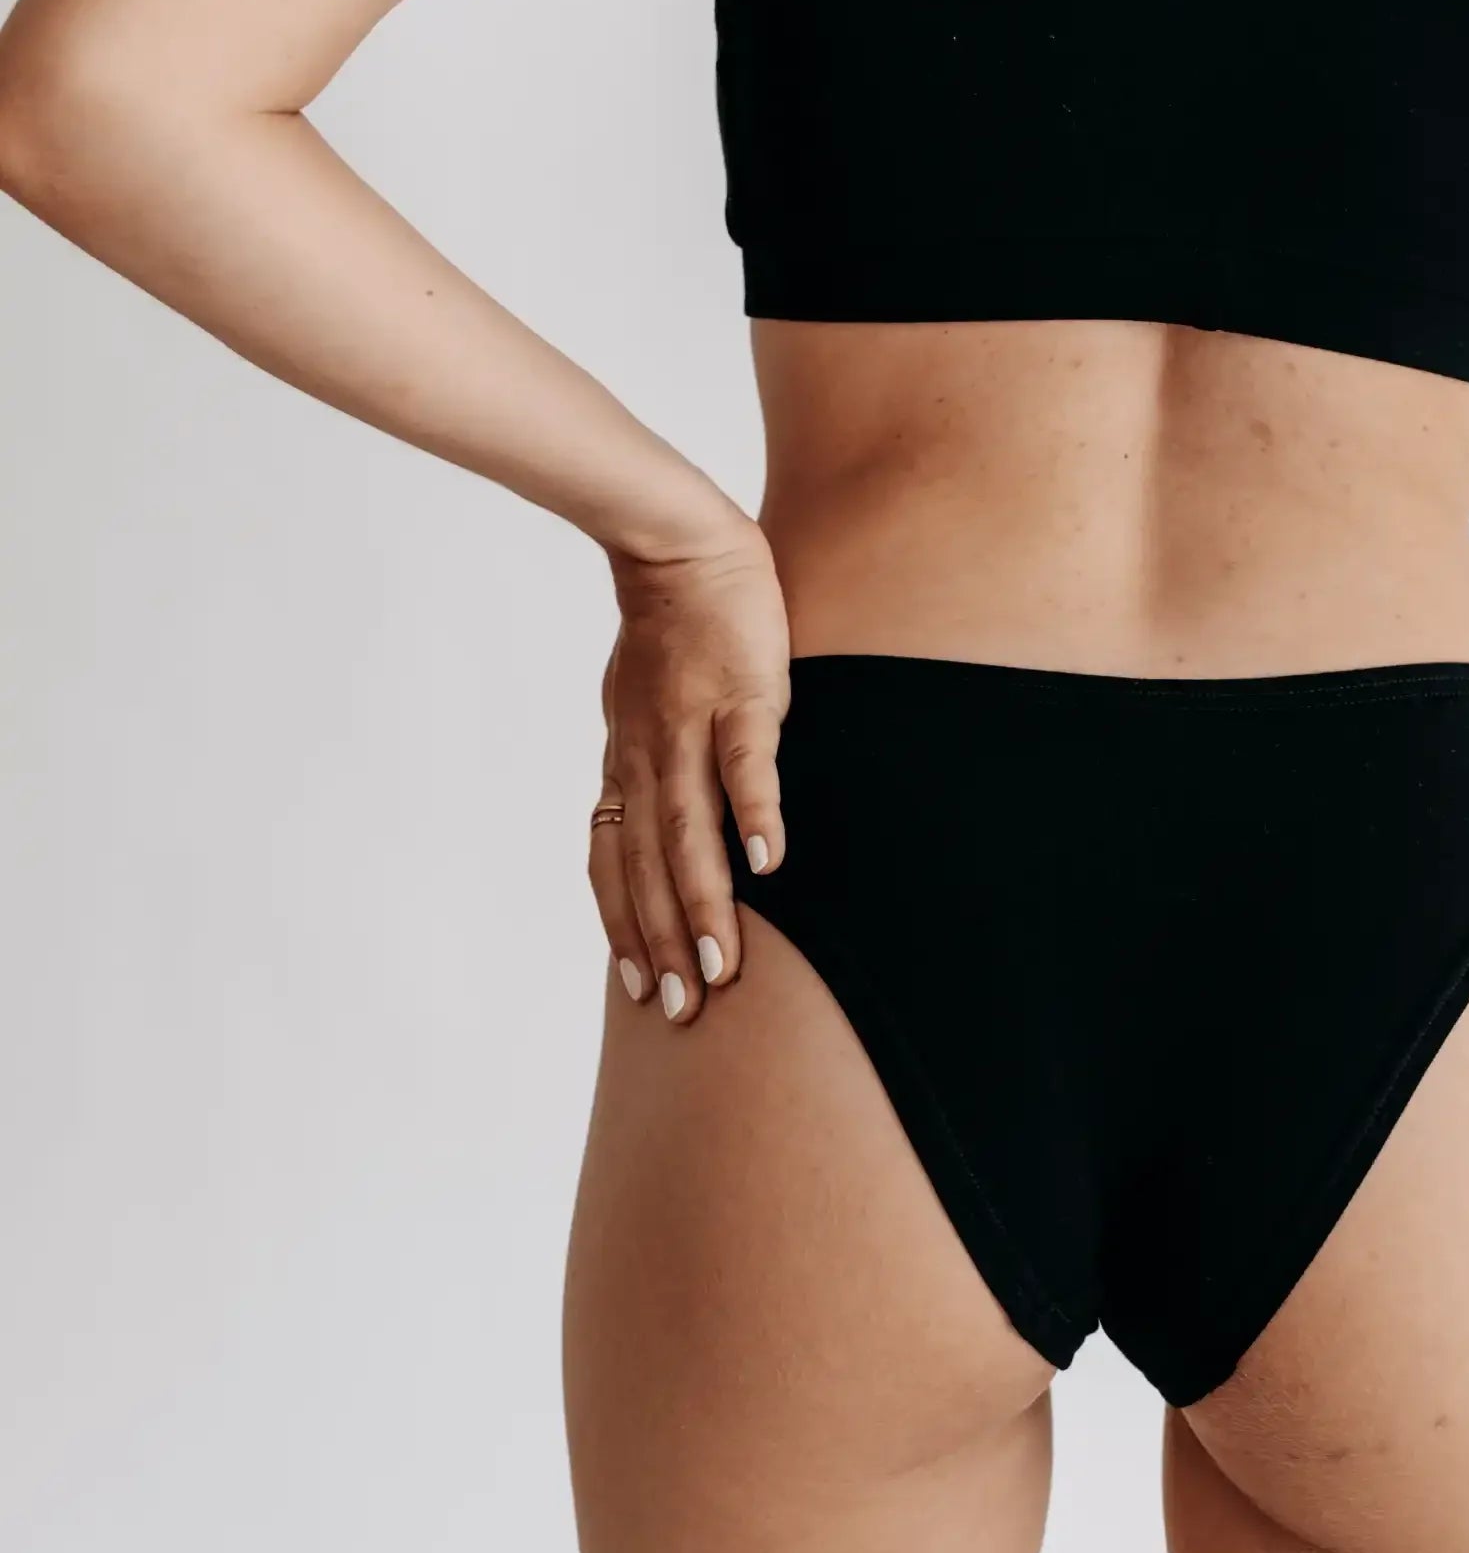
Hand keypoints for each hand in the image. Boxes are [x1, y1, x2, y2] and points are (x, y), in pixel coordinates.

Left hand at [588, 517, 789, 1023]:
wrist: (679, 543)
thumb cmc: (666, 630)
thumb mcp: (635, 707)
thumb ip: (643, 765)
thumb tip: (646, 818)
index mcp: (626, 763)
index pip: (613, 861)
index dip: (623, 926)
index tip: (636, 989)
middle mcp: (648, 756)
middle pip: (649, 865)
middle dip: (662, 941)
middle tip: (681, 1008)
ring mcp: (691, 728)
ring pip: (689, 831)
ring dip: (704, 901)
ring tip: (722, 962)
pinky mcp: (742, 695)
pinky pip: (745, 763)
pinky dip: (753, 813)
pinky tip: (771, 862)